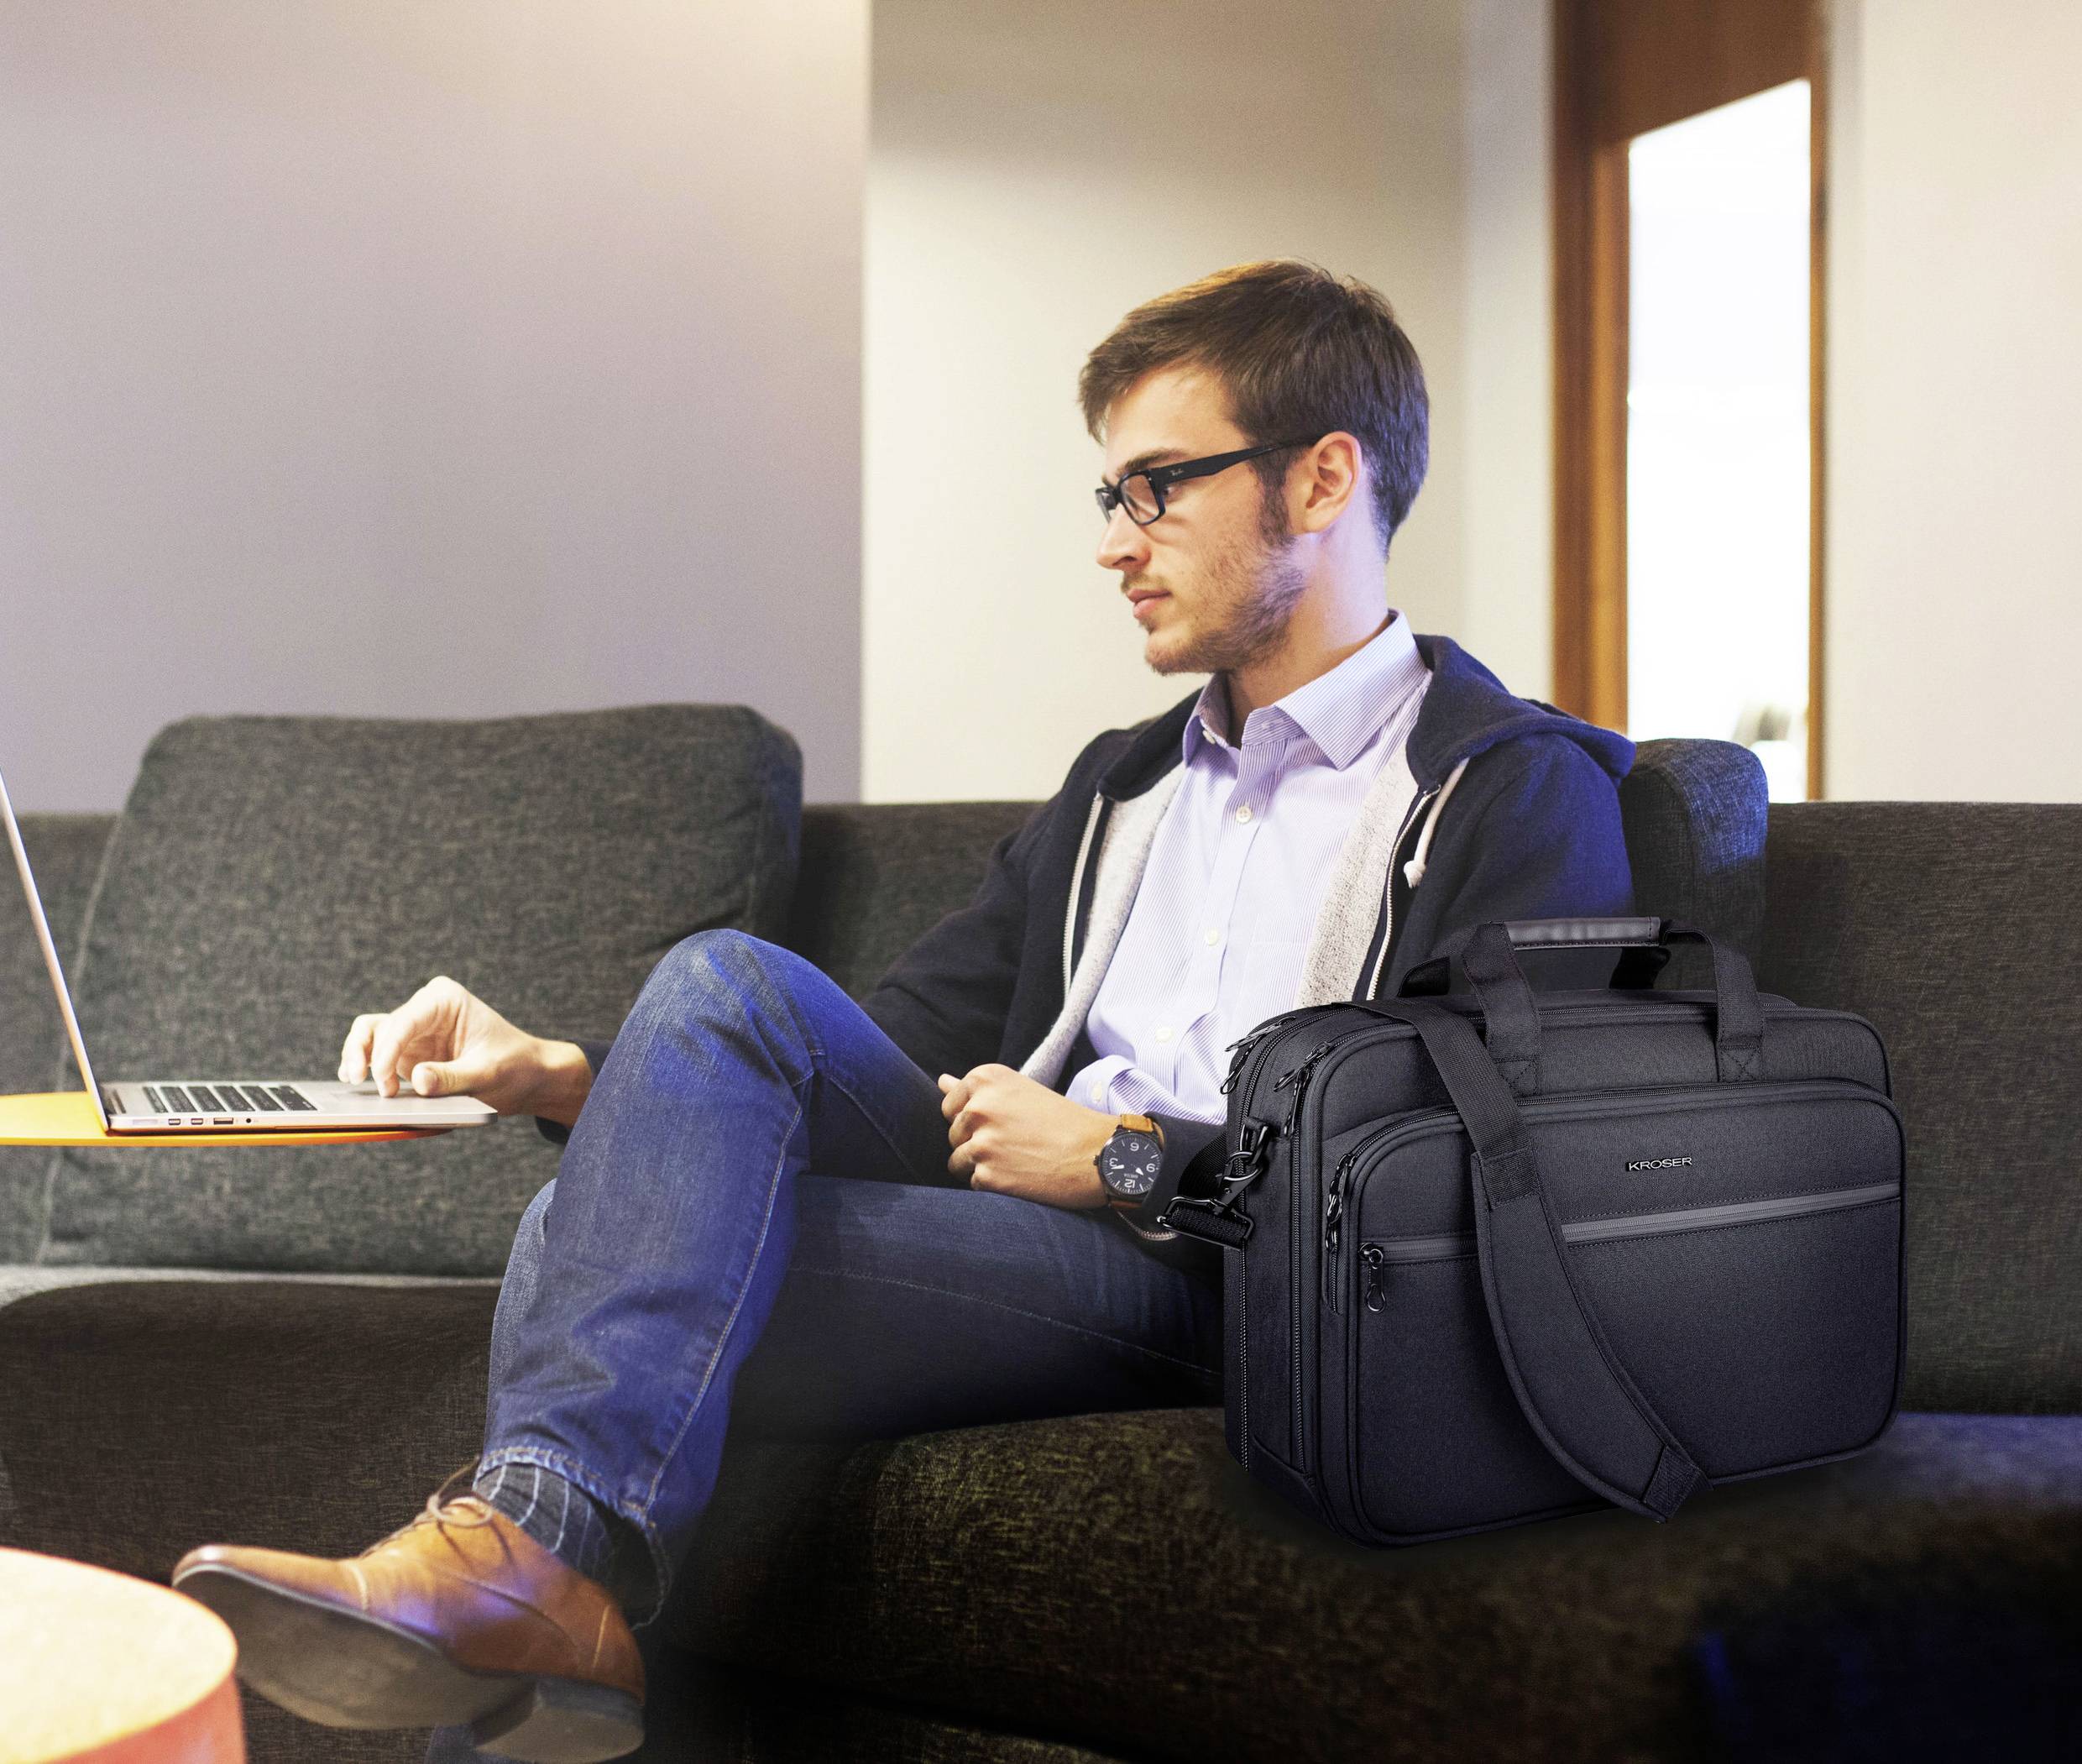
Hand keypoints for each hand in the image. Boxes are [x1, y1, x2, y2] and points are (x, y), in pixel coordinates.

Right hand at [338, 976, 592, 1124]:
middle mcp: (425, 1009)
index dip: (387, 1052)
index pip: (404, 1022)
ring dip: (358, 1057)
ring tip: (352, 1081)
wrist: (529, 1076)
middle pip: (380, 1027)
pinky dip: (368, 1067)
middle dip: (367, 1055)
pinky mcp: (410, 1052)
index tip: (385, 1084)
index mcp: (445, 999)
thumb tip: (416, 1080)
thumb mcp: (488, 1074)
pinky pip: (378, 1055)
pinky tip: (356, 1082)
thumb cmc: (515, 1067)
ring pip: (371, 1036)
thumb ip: (452, 1078)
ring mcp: (415, 1031)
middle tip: (359, 1082)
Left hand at [937, 1063, 1117, 1208]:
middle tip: (1015, 1144)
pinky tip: (1021, 1177)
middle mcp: (978, 1107)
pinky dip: (994, 1186)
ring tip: (1017, 1162)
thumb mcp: (1021, 1092)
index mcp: (985, 1079)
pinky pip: (974, 1184)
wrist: (1099, 1153)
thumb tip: (941, 1081)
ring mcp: (981, 1142)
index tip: (1003, 1124)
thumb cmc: (1064, 1121)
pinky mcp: (987, 1175)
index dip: (975, 1120)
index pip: (950, 1105)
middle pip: (953, 1134)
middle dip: (976, 1143)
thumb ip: (977, 1090)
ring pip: (957, 1162)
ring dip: (982, 1167)